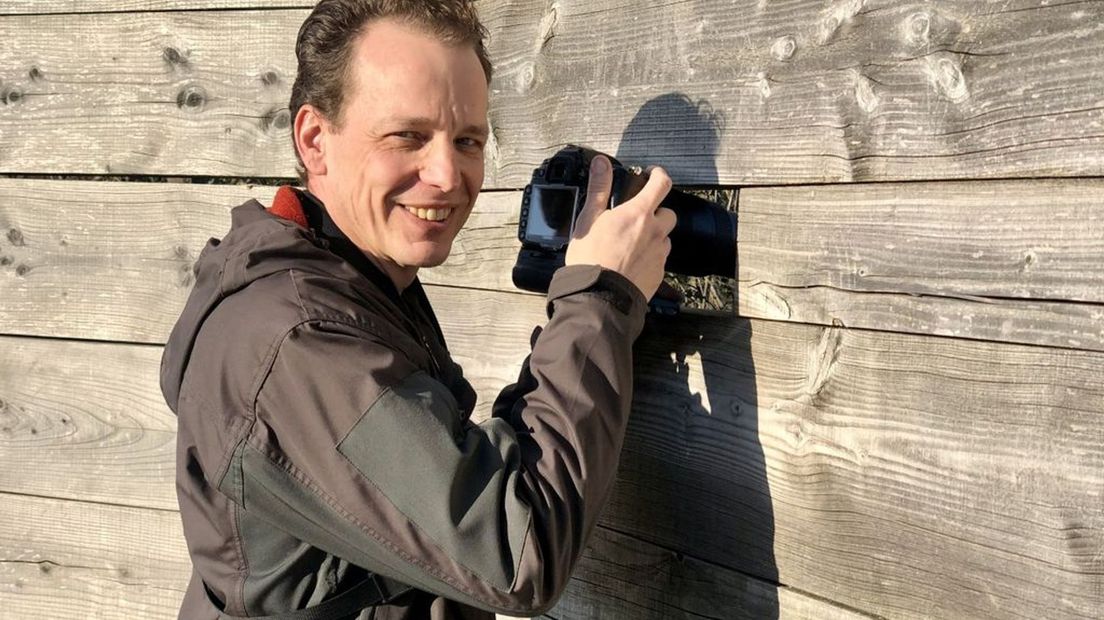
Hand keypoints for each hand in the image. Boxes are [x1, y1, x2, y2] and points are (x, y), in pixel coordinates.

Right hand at [565, 155, 676, 299]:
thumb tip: (601, 164)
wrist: (599, 297)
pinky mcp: (659, 274)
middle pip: (668, 213)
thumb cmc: (591, 258)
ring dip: (654, 236)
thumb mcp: (589, 219)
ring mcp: (659, 254)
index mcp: (639, 214)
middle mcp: (655, 232)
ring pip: (665, 238)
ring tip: (632, 243)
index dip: (658, 174)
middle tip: (638, 217)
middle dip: (657, 211)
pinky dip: (650, 257)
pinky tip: (632, 262)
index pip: (661, 184)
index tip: (651, 174)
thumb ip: (599, 189)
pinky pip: (660, 259)